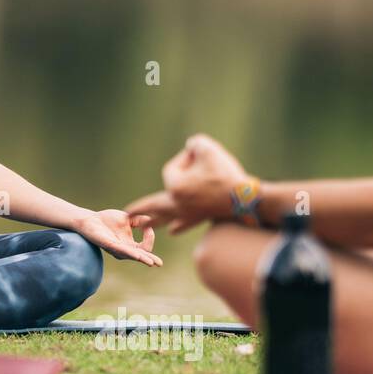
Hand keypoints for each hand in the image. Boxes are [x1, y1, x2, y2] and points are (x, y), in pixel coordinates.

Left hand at [71, 209, 161, 265]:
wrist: (90, 218)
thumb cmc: (107, 220)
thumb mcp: (128, 218)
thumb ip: (140, 219)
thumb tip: (151, 221)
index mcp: (130, 245)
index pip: (145, 248)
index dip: (150, 238)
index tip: (148, 227)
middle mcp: (124, 250)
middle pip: (140, 256)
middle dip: (150, 259)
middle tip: (159, 264)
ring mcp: (116, 248)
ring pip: (131, 255)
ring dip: (141, 257)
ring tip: (150, 262)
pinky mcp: (107, 244)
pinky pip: (120, 250)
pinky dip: (129, 252)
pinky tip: (136, 255)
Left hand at [127, 133, 248, 233]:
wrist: (246, 199)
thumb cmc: (226, 173)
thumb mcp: (208, 149)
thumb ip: (195, 144)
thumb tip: (192, 147)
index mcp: (176, 188)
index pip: (172, 168)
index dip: (185, 159)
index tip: (198, 157)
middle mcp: (178, 204)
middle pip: (154, 204)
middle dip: (141, 208)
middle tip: (126, 214)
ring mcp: (189, 214)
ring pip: (167, 217)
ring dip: (155, 219)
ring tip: (142, 225)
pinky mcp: (202, 218)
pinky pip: (186, 223)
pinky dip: (180, 224)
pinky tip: (174, 230)